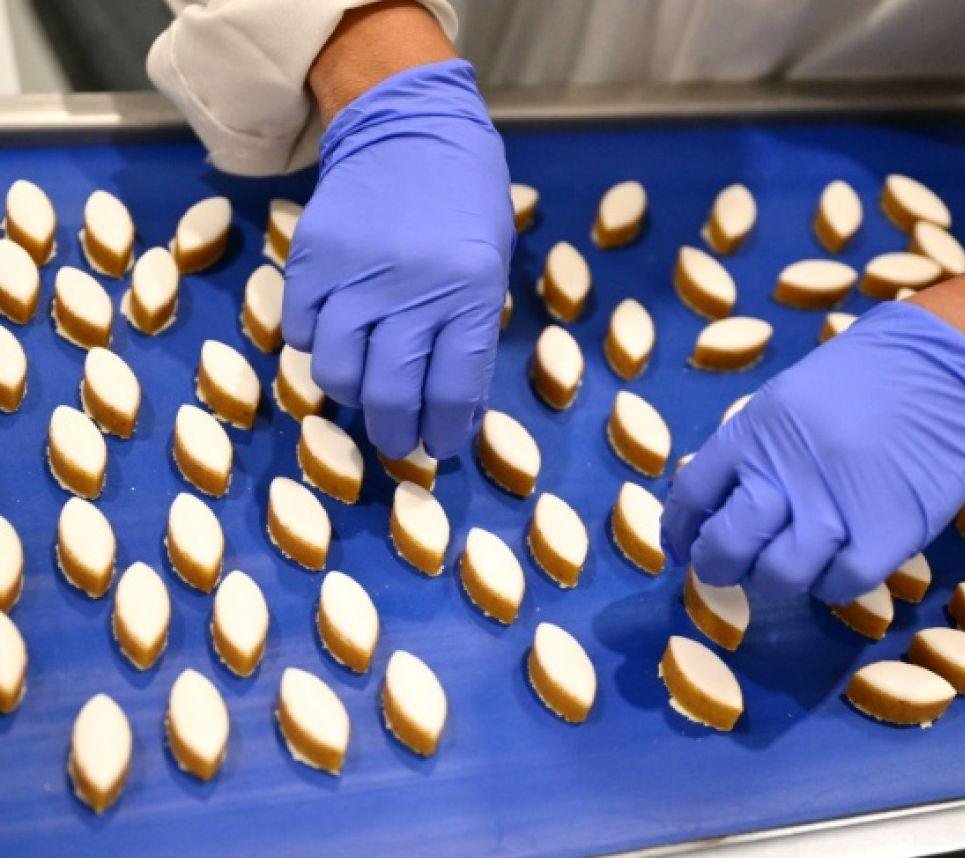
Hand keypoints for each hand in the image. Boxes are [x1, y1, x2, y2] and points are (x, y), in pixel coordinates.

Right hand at [283, 59, 512, 458]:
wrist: (408, 129)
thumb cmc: (463, 207)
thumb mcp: (487, 271)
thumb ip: (467, 338)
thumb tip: (449, 414)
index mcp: (468, 295)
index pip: (452, 393)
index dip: (443, 432)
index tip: (438, 446)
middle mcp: (412, 290)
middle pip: (391, 395)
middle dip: (395, 434)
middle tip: (399, 442)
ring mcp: (356, 275)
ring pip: (338, 373)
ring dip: (353, 395)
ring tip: (367, 388)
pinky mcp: (312, 259)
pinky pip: (303, 332)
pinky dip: (319, 345)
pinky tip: (340, 335)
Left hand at [661, 301, 964, 605]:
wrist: (950, 362)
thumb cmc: (868, 377)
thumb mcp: (791, 399)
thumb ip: (756, 449)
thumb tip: (721, 505)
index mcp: (756, 429)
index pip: (693, 492)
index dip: (681, 530)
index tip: (683, 547)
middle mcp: (785, 468)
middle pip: (726, 543)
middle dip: (717, 566)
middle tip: (727, 569)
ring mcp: (836, 504)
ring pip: (779, 574)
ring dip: (775, 579)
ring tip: (789, 564)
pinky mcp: (886, 532)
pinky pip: (839, 584)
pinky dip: (831, 584)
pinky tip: (837, 564)